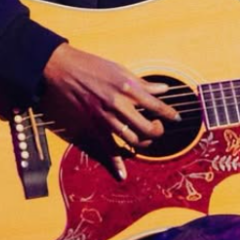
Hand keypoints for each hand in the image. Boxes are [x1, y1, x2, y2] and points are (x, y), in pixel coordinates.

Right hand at [41, 43, 178, 179]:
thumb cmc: (92, 65)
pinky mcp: (93, 126)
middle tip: (159, 127)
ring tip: (146, 137)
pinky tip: (122, 174)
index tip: (177, 118)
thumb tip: (163, 89)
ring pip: (132, 140)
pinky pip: (107, 148)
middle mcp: (118, 105)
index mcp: (127, 88)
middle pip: (147, 128)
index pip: (156, 106)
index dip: (169, 114)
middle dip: (158, 131)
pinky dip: (116, 162)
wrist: (62, 69)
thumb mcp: (120, 69)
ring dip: (143, 143)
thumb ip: (142, 83)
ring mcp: (105, 118)